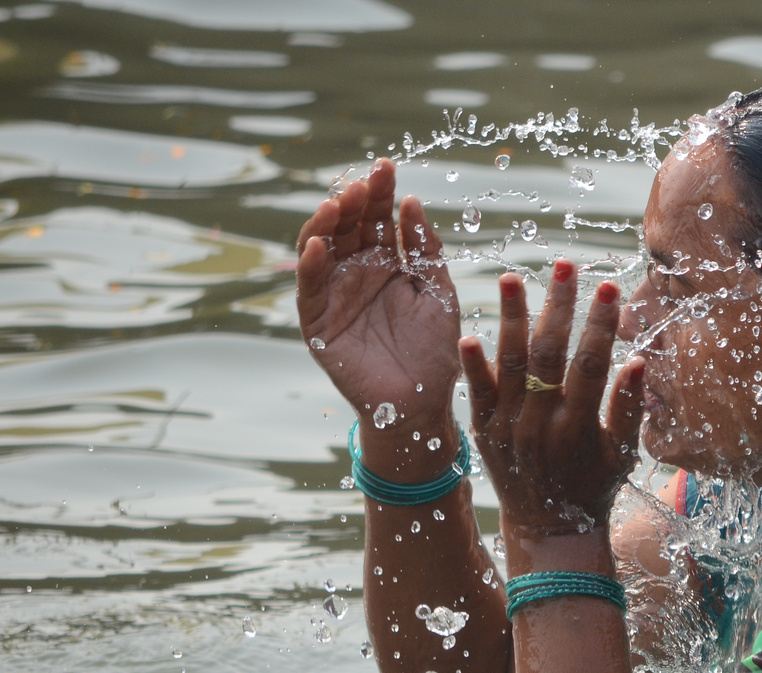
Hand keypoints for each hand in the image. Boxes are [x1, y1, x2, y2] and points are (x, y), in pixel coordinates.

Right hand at [295, 158, 460, 428]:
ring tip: (339, 203)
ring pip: (321, 249)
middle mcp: (356, 273)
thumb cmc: (434, 351)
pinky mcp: (317, 323)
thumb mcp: (437, 293)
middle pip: (348, 226)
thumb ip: (425, 251)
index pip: (378, 218)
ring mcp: (334, 295)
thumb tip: (413, 203)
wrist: (421, 404)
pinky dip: (310, 265)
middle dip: (354, 201)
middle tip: (364, 181)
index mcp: (386, 263)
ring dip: (327, 224)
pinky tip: (318, 243)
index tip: (387, 166)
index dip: (380, 192)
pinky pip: (309, 289)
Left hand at [461, 264, 645, 536]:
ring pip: (509, 365)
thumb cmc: (593, 489)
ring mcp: (508, 429)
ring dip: (511, 319)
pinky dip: (473, 365)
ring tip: (512, 278)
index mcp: (580, 428)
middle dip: (558, 306)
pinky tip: (471, 334)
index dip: (602, 325)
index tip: (609, 288)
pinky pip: (477, 393)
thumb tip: (640, 360)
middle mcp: (541, 425)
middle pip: (549, 355)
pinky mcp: (484, 434)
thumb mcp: (622, 455)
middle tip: (563, 265)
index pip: (592, 365)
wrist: (548, 530)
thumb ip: (629, 409)